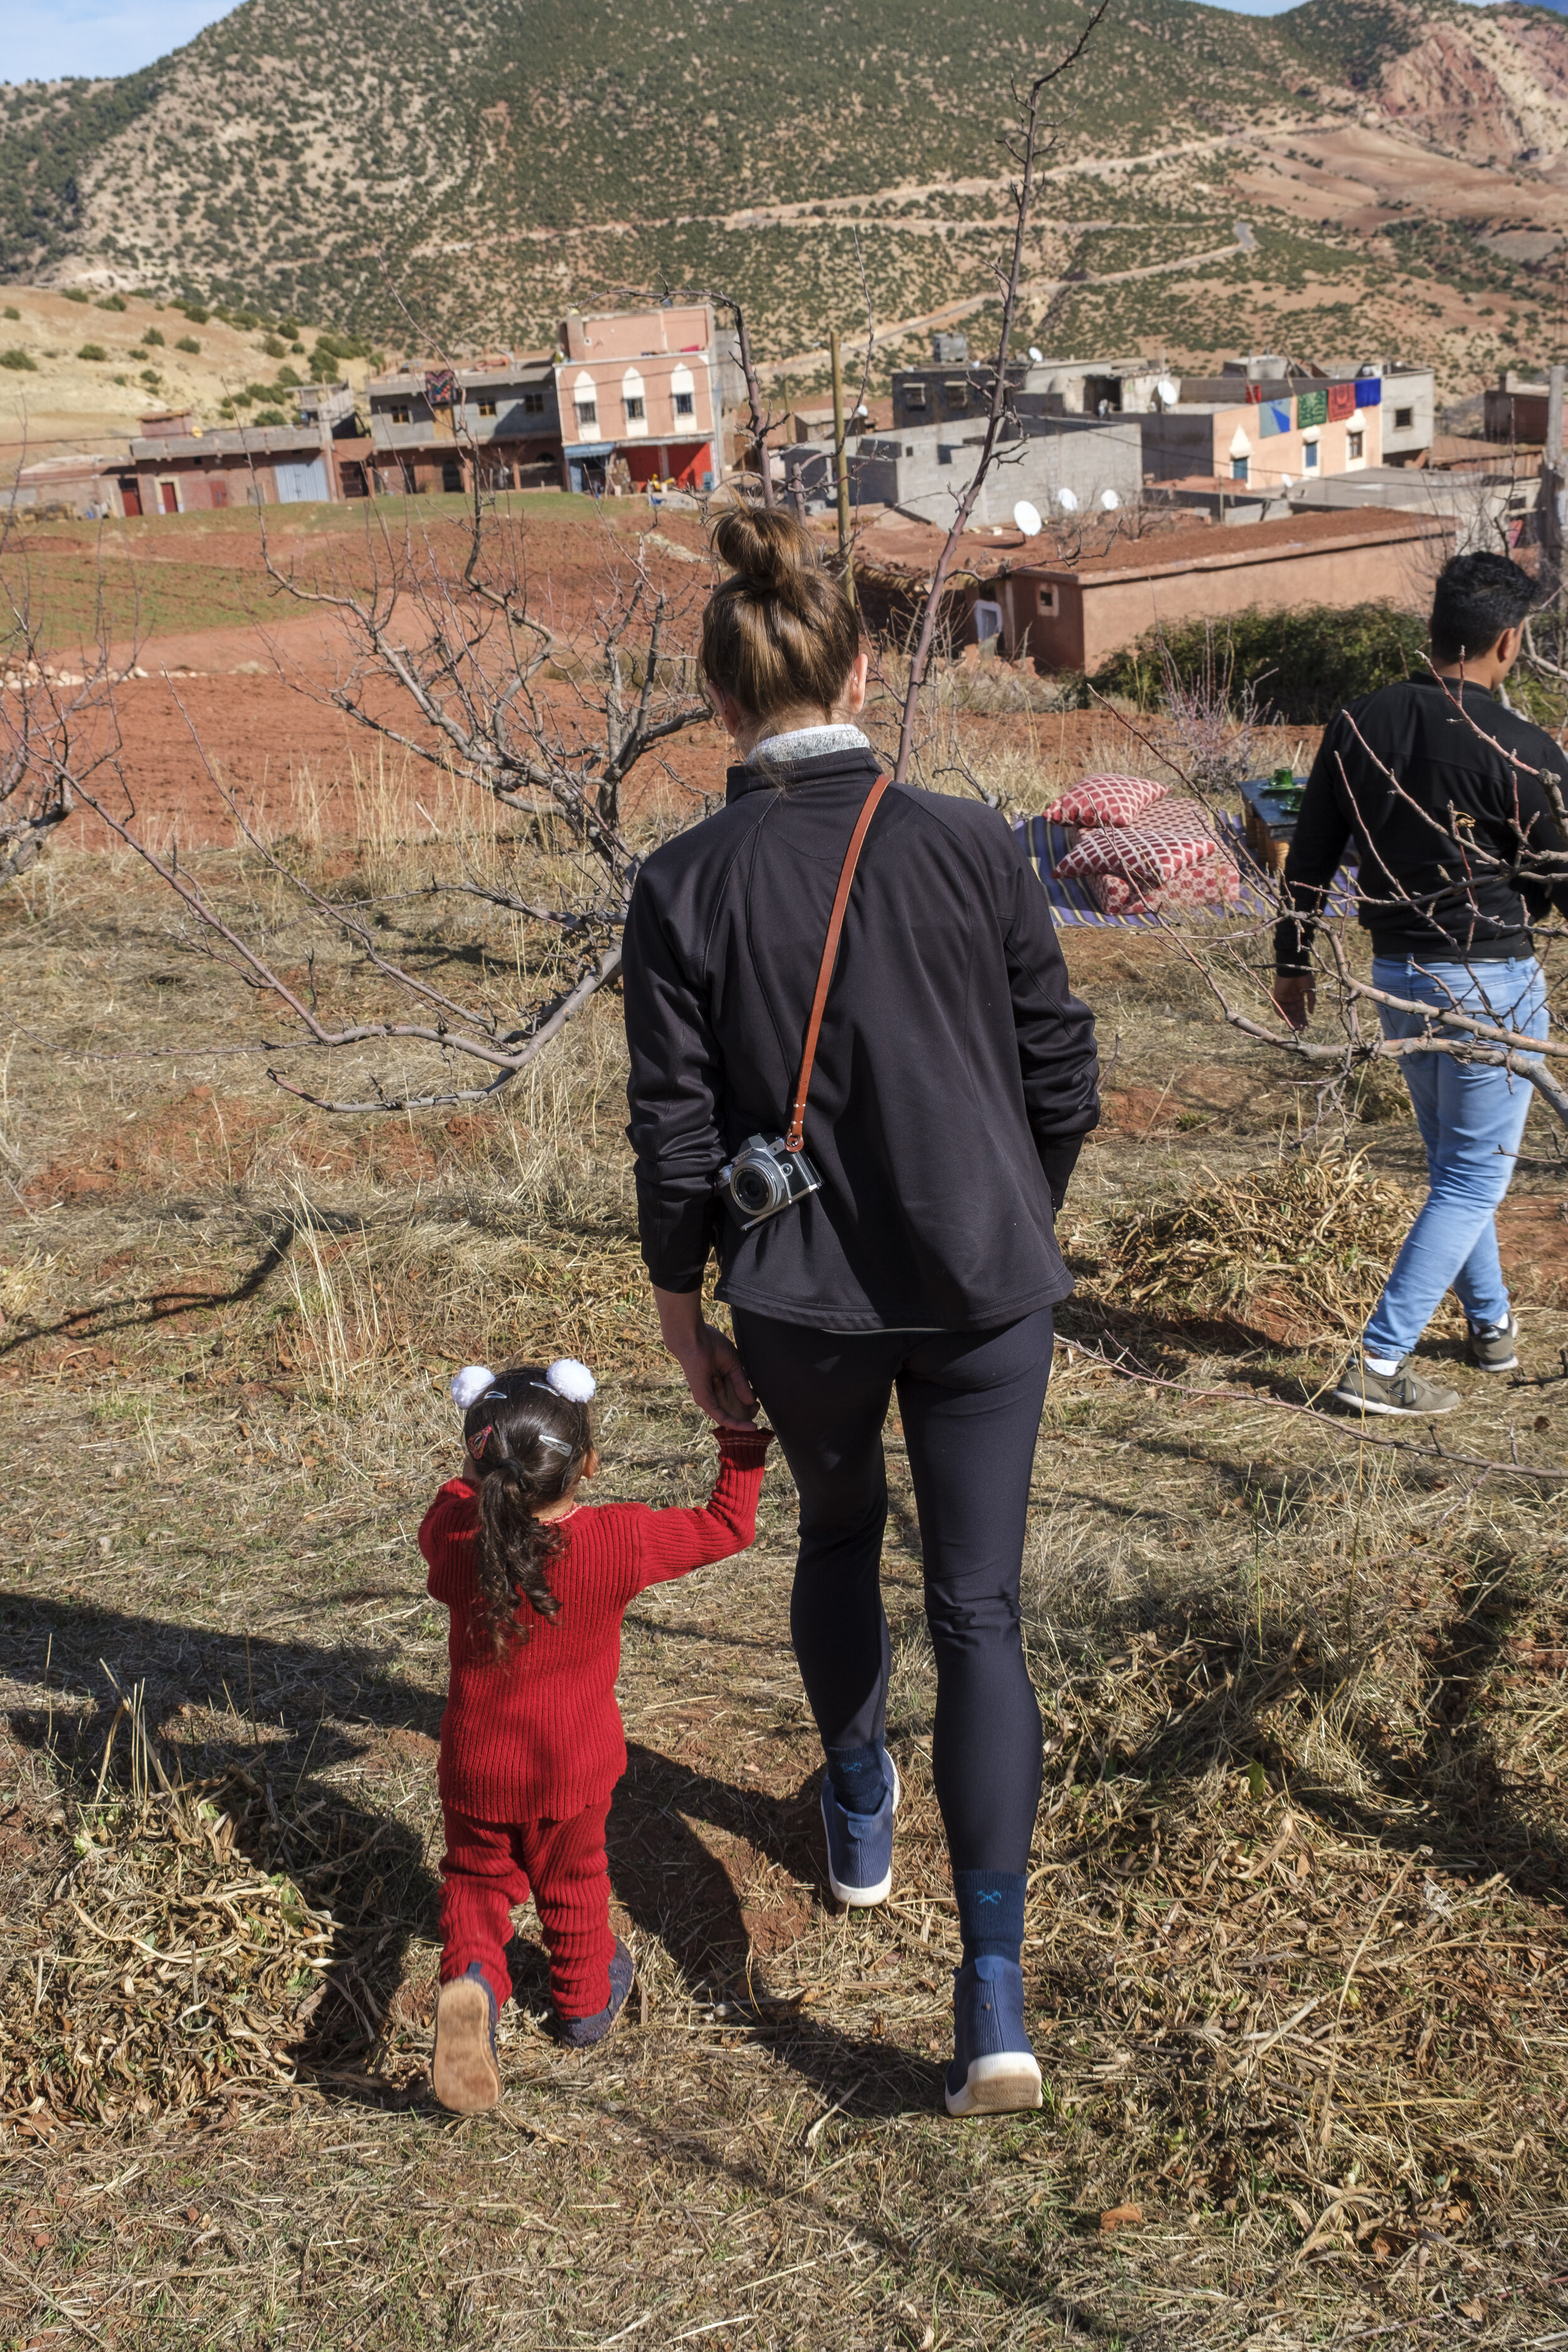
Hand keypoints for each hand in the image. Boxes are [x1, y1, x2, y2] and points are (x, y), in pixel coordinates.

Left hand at [652, 1286, 757, 1429]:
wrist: (695, 1338)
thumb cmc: (712, 1345)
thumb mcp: (734, 1365)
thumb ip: (741, 1383)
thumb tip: (751, 1400)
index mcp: (719, 1382)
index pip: (734, 1399)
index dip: (748, 1404)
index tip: (758, 1402)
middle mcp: (712, 1392)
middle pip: (732, 1410)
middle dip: (747, 1413)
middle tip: (757, 1410)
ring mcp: (707, 1397)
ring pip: (729, 1416)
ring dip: (744, 1419)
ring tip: (756, 1416)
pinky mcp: (704, 1400)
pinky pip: (721, 1417)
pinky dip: (736, 1423)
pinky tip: (750, 1428)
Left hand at [1271, 974, 1315, 1030]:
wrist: (1296, 967)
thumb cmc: (1304, 977)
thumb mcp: (1310, 991)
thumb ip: (1311, 1002)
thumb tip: (1310, 1012)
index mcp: (1299, 997)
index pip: (1300, 1010)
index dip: (1303, 1018)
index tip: (1306, 1025)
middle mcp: (1291, 998)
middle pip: (1293, 1013)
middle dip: (1297, 1021)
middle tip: (1301, 1028)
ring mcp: (1284, 997)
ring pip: (1286, 1012)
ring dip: (1290, 1020)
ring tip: (1296, 1026)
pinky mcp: (1277, 996)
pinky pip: (1278, 1007)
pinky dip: (1281, 1014)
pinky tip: (1287, 1020)